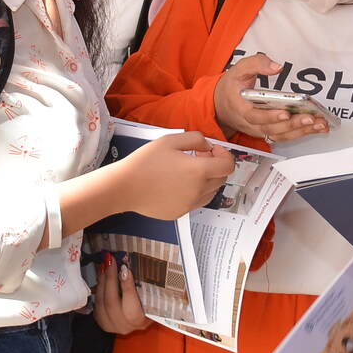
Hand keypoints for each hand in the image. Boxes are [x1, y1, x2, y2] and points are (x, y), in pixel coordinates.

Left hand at [91, 252, 151, 334]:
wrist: (136, 322)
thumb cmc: (145, 308)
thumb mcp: (148, 298)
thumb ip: (140, 286)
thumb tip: (128, 267)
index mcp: (139, 318)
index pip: (131, 302)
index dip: (127, 285)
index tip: (125, 269)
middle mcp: (123, 325)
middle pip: (112, 301)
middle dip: (110, 278)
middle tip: (110, 261)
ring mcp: (110, 325)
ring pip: (101, 302)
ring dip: (102, 281)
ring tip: (104, 265)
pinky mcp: (101, 321)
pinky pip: (96, 304)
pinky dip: (98, 288)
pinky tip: (101, 276)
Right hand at [113, 131, 234, 219]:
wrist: (124, 187)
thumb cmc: (145, 161)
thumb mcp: (171, 140)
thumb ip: (196, 139)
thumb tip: (208, 147)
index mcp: (199, 171)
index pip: (228, 166)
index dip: (225, 155)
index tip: (212, 150)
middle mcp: (198, 190)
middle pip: (221, 179)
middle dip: (216, 166)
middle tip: (199, 157)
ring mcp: (190, 204)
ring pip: (211, 191)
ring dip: (208, 180)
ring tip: (189, 170)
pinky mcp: (180, 213)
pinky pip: (197, 201)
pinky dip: (196, 191)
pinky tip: (179, 183)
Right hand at [213, 53, 331, 142]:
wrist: (220, 104)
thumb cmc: (231, 87)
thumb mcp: (239, 69)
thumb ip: (257, 64)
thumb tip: (277, 67)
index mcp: (241, 108)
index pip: (255, 116)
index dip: (270, 116)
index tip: (285, 112)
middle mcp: (250, 124)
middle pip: (272, 129)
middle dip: (293, 125)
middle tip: (311, 118)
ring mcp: (259, 130)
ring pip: (281, 135)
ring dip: (302, 131)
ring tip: (320, 124)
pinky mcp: (268, 132)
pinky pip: (284, 136)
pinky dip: (301, 133)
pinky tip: (316, 128)